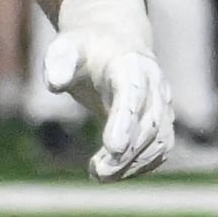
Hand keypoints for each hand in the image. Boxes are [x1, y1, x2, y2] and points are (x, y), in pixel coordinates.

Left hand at [45, 0, 175, 179]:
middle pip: (148, 123)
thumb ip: (59, 60)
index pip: (133, 94)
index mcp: (130, 64)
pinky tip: (114, 173)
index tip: (112, 148)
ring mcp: (162, 103)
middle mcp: (153, 84)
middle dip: (126, 152)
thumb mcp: (67, 46)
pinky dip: (141, 166)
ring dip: (133, 164)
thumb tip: (55, 83)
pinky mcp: (162, 120)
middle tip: (97, 171)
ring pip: (158, 140)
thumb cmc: (85, 49)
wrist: (113, 42)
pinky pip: (160, 149)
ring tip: (99, 175)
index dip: (124, 122)